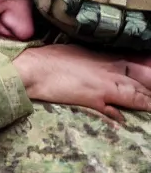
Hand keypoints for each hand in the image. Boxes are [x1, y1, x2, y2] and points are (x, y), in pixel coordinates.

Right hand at [14, 44, 150, 120]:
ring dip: (146, 102)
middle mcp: (109, 71)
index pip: (135, 64)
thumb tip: (95, 63)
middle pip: (142, 79)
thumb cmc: (48, 58)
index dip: (148, 71)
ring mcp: (104, 86)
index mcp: (104, 57)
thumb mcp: (75, 52)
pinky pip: (114, 111)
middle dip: (150, 87)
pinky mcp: (94, 100)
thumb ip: (91, 60)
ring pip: (135, 95)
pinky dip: (121, 115)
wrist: (33, 70)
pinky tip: (125, 120)